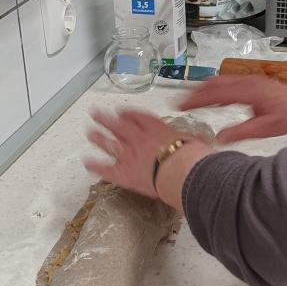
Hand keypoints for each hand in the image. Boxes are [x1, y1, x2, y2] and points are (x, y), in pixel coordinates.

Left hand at [85, 109, 209, 202]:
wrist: (182, 172)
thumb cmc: (192, 157)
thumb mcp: (193, 140)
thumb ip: (189, 139)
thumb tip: (199, 139)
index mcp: (154, 127)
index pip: (136, 116)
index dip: (126, 113)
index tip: (121, 111)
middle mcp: (137, 137)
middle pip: (117, 124)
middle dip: (105, 118)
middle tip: (95, 113)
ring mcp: (128, 154)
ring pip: (108, 143)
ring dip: (98, 137)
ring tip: (89, 132)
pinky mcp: (123, 173)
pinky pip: (105, 168)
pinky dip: (95, 166)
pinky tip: (87, 163)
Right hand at [177, 76, 286, 142]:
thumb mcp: (265, 128)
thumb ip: (241, 132)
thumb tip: (219, 138)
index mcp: (246, 91)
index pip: (213, 94)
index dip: (194, 99)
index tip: (179, 105)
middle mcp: (246, 83)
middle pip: (214, 84)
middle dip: (195, 92)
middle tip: (180, 102)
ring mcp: (251, 82)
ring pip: (221, 81)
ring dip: (205, 89)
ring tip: (191, 98)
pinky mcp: (255, 85)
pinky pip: (230, 83)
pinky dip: (217, 89)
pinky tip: (215, 99)